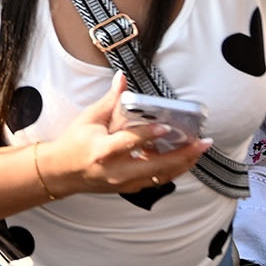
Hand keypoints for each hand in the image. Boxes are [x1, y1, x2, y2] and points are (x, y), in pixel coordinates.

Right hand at [38, 73, 209, 197]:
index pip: (128, 142)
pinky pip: (156, 180)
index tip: (166, 126)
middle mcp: (115, 171)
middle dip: (182, 155)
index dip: (148, 135)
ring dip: (183, 163)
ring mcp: (123, 183)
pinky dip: (172, 169)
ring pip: (160, 176)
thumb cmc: (75, 142)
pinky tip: (184, 156)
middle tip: (202, 142)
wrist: (63, 172)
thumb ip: (111, 99)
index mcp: (102, 150)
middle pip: (154, 167)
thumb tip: (123, 77)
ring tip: (200, 149)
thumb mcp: (90, 118)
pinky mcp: (129, 188)